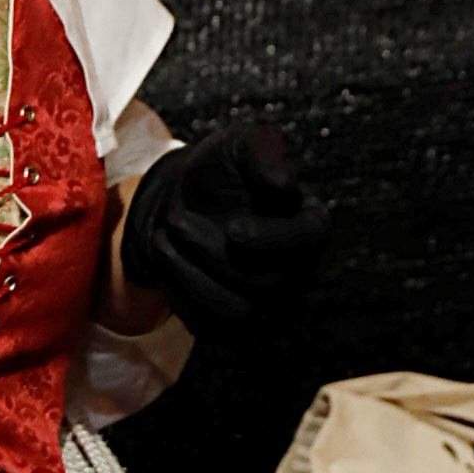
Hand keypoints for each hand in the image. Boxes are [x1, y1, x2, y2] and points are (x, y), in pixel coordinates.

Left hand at [122, 120, 331, 335]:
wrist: (183, 200)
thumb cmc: (221, 170)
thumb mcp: (242, 145)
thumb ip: (265, 152)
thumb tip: (284, 183)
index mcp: (308, 224)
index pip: (307, 242)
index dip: (271, 241)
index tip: (234, 229)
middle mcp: (297, 270)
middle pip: (266, 284)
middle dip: (212, 253)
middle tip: (176, 220)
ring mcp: (267, 303)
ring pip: (237, 312)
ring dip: (192, 277)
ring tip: (165, 239)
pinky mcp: (233, 325)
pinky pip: (210, 328)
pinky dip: (181, 296)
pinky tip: (167, 262)